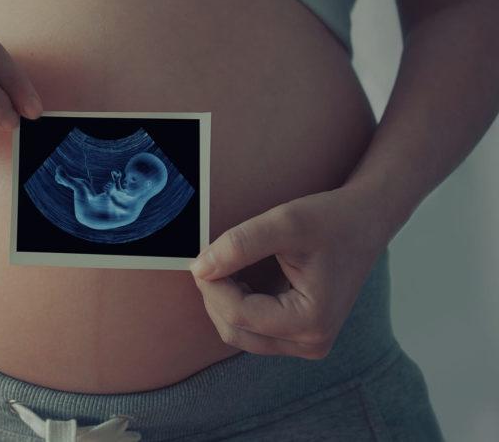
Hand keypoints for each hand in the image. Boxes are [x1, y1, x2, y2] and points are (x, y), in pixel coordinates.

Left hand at [190, 185, 389, 359]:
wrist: (365, 222)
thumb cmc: (332, 220)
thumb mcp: (285, 222)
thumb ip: (240, 245)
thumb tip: (200, 268)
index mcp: (312, 322)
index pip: (238, 314)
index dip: (212, 285)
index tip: (202, 256)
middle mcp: (311, 342)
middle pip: (235, 331)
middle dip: (215, 295)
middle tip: (211, 258)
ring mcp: (306, 343)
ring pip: (240, 334)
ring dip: (224, 302)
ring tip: (228, 266)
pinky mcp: (300, 335)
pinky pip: (252, 330)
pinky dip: (237, 306)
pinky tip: (240, 278)